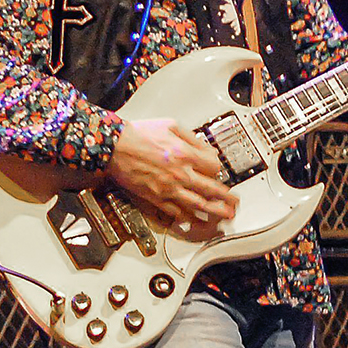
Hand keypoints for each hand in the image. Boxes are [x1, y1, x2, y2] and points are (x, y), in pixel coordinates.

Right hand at [108, 118, 237, 227]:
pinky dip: (187, 218)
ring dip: (214, 213)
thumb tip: (206, 148)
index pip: (214, 167)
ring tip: (223, 218)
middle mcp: (179, 173)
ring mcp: (168, 188)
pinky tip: (194, 221)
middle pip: (211, 190)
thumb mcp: (170, 125)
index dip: (219, 170)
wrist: (113, 146)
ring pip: (198, 205)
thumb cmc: (137, 134)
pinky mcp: (155, 198)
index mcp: (185, 154)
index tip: (218, 172)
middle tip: (234, 204)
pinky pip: (175, 212)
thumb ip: (192, 138)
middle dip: (226, 199)